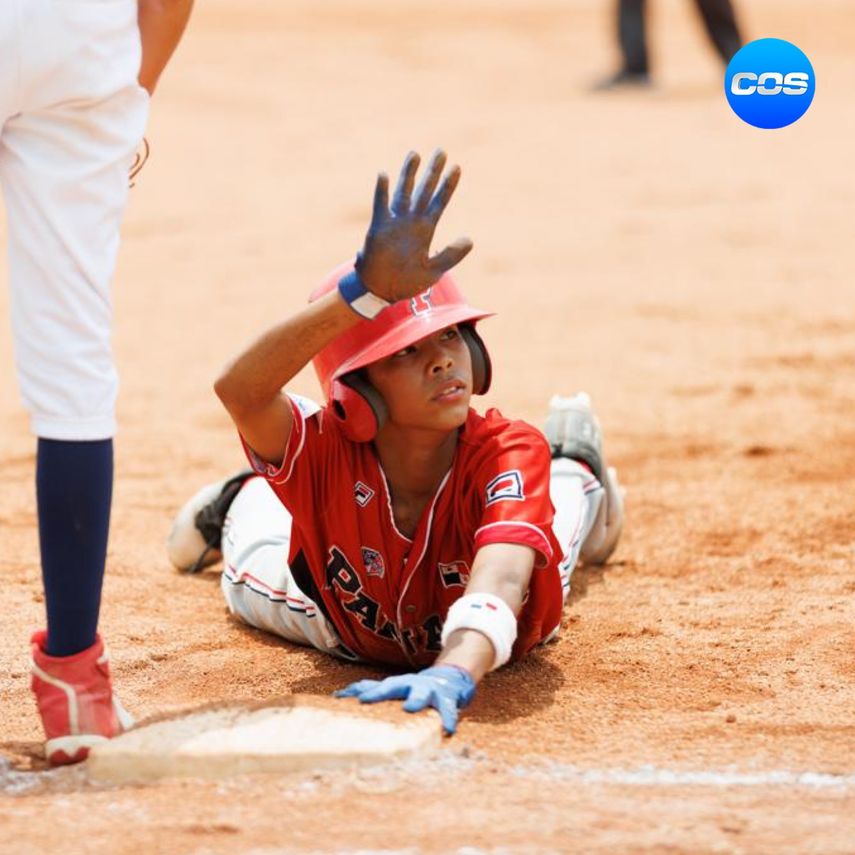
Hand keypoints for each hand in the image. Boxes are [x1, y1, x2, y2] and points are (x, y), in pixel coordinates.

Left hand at [334, 664, 475, 733]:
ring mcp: (429, 690)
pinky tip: (448, 730)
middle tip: (365, 700)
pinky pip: (448, 709)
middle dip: (379, 692)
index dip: (358, 691)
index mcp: (395, 684)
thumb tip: (337, 697)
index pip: (374, 686)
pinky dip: (449, 718)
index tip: (340, 698)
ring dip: (416, 699)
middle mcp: (410, 684)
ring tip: (410, 708)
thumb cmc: (412, 690)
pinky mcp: (447, 699)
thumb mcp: (393, 689)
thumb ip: (370, 692)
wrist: (448, 680)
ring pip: (422, 692)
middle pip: (393, 685)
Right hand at [354, 150, 473, 302]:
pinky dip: (382, 191)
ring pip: (404, 192)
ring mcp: (395, 223)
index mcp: (426, 230)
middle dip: (433, 172)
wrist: (383, 291)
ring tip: (415, 154)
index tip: (457, 168)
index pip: (440, 202)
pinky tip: (384, 175)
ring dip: (409, 174)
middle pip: (424, 191)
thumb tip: (470, 240)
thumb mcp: (434, 270)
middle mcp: (412, 222)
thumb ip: (451, 255)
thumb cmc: (407, 282)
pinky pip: (380, 206)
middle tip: (441, 151)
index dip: (448, 186)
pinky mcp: (379, 228)